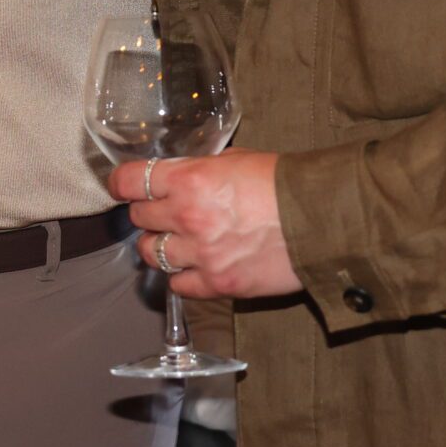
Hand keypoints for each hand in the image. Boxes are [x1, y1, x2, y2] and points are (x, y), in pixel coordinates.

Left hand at [113, 149, 300, 298]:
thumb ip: (201, 169)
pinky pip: (179, 286)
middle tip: (164, 212)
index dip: (123, 184)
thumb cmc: (284, 184)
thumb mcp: (236, 160)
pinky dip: (183, 278)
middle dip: (149, 213)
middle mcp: (187, 217)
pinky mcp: (218, 284)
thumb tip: (180, 175)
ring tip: (177, 242)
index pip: (129, 182)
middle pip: (139, 218)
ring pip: (150, 254)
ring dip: (159, 247)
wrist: (322, 220)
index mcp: (189, 180)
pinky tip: (196, 267)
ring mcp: (201, 254)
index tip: (124, 187)